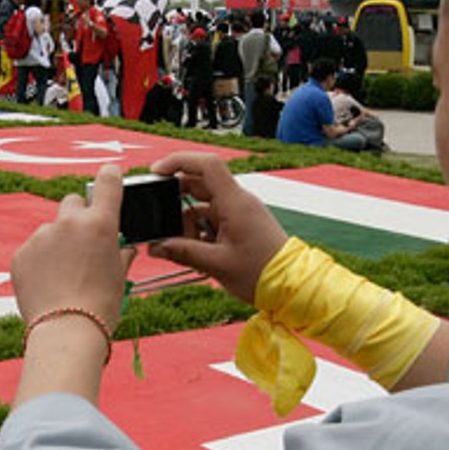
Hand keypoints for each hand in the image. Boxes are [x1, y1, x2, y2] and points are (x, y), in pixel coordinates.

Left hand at [9, 164, 131, 329]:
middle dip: (79, 217)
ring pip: (51, 230)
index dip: (110, 176)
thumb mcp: (120, 275)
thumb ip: (120, 252)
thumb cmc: (100, 306)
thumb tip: (123, 247)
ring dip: (58, 243)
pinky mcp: (21, 254)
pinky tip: (49, 284)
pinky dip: (40, 261)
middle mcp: (68, 222)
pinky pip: (33, 250)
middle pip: (73, 202)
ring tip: (64, 275)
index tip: (109, 175)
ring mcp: (41, 237)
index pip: (108, 182)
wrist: (66, 330)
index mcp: (100, 223)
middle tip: (84, 242)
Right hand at [146, 152, 289, 303]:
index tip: (157, 173)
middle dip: (176, 202)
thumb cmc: (262, 274)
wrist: (292, 287)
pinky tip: (199, 254)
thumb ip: (182, 252)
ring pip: (203, 205)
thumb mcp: (217, 264)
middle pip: (199, 185)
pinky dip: (201, 232)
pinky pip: (213, 219)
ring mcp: (240, 212)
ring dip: (188, 224)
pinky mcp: (241, 224)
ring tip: (186, 251)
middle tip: (164, 224)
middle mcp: (238, 202)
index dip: (179, 162)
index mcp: (235, 203)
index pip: (206, 165)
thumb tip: (156, 247)